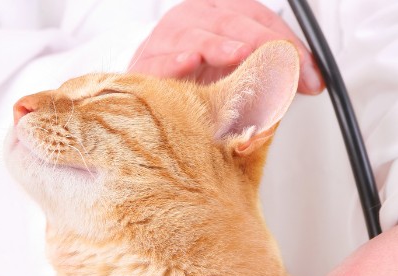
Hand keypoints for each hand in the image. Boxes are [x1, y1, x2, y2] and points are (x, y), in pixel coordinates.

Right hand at [129, 0, 322, 92]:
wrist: (150, 83)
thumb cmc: (194, 77)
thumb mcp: (237, 70)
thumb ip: (269, 70)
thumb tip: (308, 82)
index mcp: (220, 13)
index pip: (259, 19)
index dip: (288, 44)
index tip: (310, 75)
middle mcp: (195, 18)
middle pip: (232, 22)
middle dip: (265, 46)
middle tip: (287, 68)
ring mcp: (168, 37)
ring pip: (196, 34)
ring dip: (219, 45)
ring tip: (239, 54)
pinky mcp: (146, 61)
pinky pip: (159, 60)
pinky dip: (173, 61)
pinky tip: (187, 62)